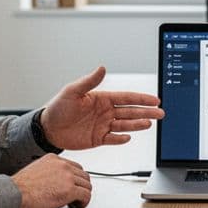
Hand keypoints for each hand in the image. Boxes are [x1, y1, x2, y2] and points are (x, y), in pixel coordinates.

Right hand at [12, 153, 92, 207]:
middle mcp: (62, 165)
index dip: (76, 179)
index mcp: (54, 159)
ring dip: (83, 195)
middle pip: (84, 176)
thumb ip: (49, 172)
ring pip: (87, 185)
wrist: (14, 194)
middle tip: (75, 196)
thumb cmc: (20, 188)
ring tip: (74, 202)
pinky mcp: (69, 190)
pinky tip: (76, 205)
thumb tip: (57, 181)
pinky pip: (86, 195)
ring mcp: (67, 176)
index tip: (73, 187)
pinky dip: (84, 202)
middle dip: (81, 187)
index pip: (75, 167)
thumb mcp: (36, 170)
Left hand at [40, 66, 164, 149]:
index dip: (141, 99)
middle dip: (146, 112)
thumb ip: (89, 81)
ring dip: (137, 124)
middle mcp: (105, 112)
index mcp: (102, 99)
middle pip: (130, 112)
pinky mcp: (98, 139)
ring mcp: (103, 126)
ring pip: (125, 125)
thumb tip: (102, 68)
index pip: (126, 98)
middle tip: (160, 113)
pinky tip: (128, 137)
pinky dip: (121, 139)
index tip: (155, 100)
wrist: (47, 129)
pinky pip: (113, 139)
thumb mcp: (72, 91)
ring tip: (149, 124)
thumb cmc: (58, 108)